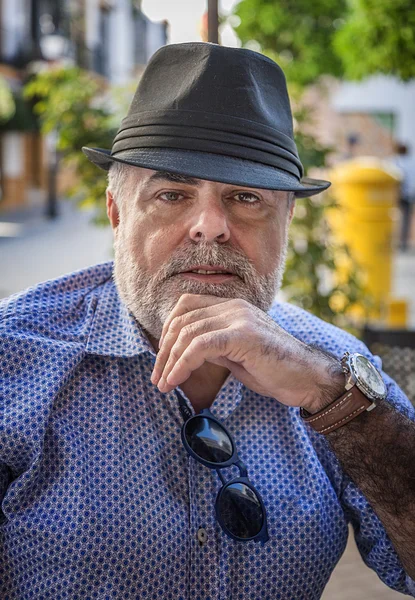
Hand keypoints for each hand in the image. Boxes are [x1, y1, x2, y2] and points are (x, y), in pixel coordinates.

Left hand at [151, 294, 343, 411]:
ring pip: (188, 333)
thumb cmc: (274, 369)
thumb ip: (212, 346)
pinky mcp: (243, 335)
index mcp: (231, 307)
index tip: (162, 360)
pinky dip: (182, 364)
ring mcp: (239, 318)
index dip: (167, 331)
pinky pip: (200, 346)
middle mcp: (234, 306)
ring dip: (169, 362)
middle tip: (157, 379)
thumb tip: (183, 352)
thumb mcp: (235, 354)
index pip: (186, 307)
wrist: (308, 378)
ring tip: (163, 385)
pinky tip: (174, 381)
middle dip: (163, 352)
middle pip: (182, 320)